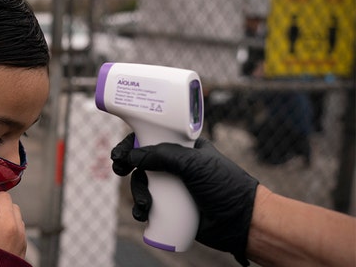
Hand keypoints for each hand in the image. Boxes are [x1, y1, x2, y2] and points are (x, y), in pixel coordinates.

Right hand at [111, 133, 258, 265]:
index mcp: (183, 148)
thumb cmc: (225, 186)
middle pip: (142, 160)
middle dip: (127, 165)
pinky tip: (144, 214)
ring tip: (144, 204)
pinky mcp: (170, 207)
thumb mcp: (194, 164)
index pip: (152, 137)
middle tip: (119, 169)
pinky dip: (141, 209)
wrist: (241, 222)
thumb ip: (164, 156)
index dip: (133, 142)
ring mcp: (173, 186)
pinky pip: (148, 204)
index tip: (120, 151)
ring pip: (143, 184)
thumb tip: (133, 155)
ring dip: (137, 193)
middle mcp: (176, 165)